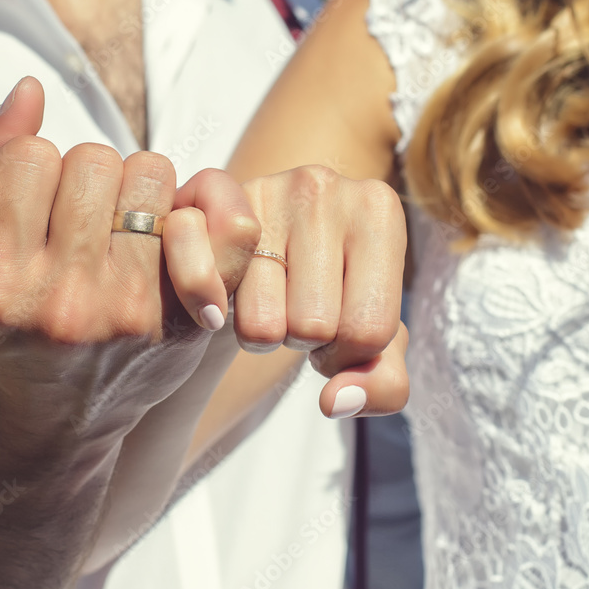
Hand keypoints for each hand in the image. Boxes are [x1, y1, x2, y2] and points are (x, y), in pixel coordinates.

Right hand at [0, 78, 260, 444]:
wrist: (48, 418)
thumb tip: (29, 87)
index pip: (29, 156)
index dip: (29, 166)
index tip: (29, 203)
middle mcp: (63, 302)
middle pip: (95, 159)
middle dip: (84, 174)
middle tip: (76, 214)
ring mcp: (130, 314)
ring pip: (152, 173)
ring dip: (135, 186)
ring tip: (116, 225)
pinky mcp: (183, 323)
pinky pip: (215, 218)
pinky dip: (194, 208)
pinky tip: (167, 233)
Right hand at [224, 165, 409, 417]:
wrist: (269, 242)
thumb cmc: (333, 291)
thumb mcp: (375, 339)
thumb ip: (384, 384)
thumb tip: (334, 401)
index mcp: (379, 209)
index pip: (369, 330)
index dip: (349, 354)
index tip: (339, 329)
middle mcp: (323, 187)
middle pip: (314, 327)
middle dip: (306, 341)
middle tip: (301, 312)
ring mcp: (263, 189)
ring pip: (262, 324)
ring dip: (263, 334)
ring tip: (272, 302)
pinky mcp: (206, 203)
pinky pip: (204, 288)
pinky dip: (210, 311)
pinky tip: (225, 298)